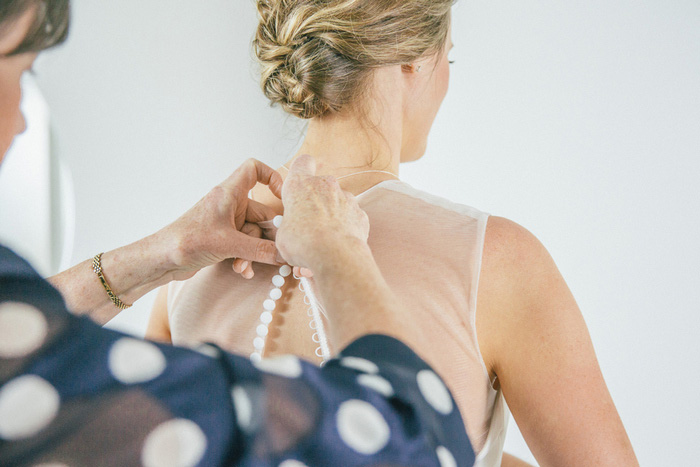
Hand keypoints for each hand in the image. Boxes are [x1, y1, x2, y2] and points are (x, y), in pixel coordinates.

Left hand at [156, 159, 284, 279]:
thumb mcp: (228, 245)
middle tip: (275, 253)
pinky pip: (246, 246)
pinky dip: (246, 258)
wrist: (162, 260)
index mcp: (229, 193)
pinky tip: (242, 270)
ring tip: (245, 266)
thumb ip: (260, 250)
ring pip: (255, 234)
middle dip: (267, 236)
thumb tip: (284, 255)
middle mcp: (230, 205)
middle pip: (262, 213)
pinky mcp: (224, 239)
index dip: (272, 177)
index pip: (254, 169)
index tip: (283, 196)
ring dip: (254, 253)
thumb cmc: (186, 241)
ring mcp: (227, 223)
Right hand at [275, 154, 369, 269]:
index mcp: (300, 185)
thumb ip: (288, 225)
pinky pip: (351, 216)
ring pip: (337, 201)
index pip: (302, 163)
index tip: (299, 185)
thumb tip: (291, 231)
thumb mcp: (283, 235)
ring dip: (331, 214)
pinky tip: (339, 242)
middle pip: (320, 185)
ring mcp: (346, 198)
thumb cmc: (305, 243)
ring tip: (325, 237)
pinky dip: (346, 226)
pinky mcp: (360, 213)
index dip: (302, 171)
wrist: (336, 255)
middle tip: (310, 222)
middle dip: (316, 200)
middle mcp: (325, 185)